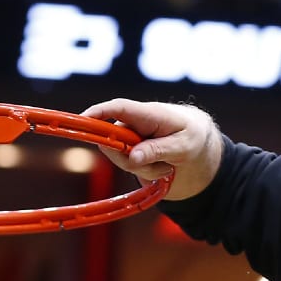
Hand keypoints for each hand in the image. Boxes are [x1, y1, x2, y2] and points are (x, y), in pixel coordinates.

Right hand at [82, 99, 221, 200]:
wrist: (199, 142)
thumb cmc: (193, 137)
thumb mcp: (184, 147)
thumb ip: (158, 150)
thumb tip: (132, 158)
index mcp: (150, 114)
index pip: (119, 108)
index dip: (98, 113)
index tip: (81, 120)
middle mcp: (134, 123)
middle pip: (113, 141)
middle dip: (132, 160)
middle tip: (162, 166)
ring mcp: (130, 137)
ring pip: (121, 158)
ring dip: (145, 168)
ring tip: (168, 164)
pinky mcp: (130, 149)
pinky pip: (128, 165)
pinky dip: (146, 172)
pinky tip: (163, 167)